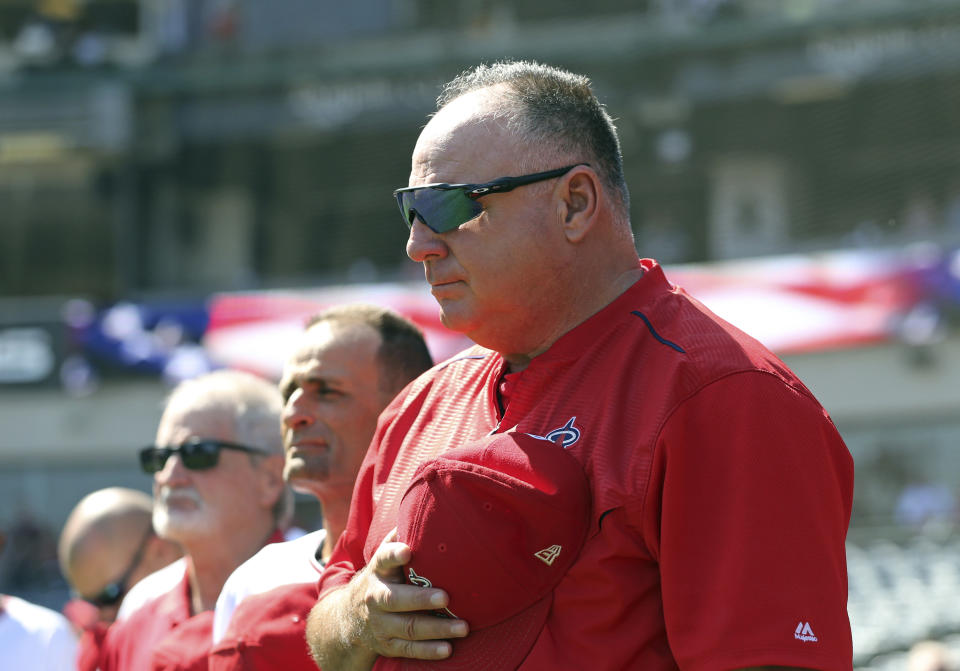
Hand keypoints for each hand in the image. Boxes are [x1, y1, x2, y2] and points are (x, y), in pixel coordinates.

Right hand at [354, 528, 468, 659]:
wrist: (348, 618)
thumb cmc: (381, 579)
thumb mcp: (384, 557)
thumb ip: (400, 535)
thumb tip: (422, 500)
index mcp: (378, 570)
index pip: (383, 559)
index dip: (394, 554)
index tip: (407, 551)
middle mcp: (376, 597)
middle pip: (396, 599)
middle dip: (420, 599)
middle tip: (446, 597)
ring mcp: (381, 623)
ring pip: (408, 627)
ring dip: (436, 629)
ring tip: (463, 627)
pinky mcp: (387, 644)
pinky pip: (408, 650)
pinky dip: (428, 651)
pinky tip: (448, 649)